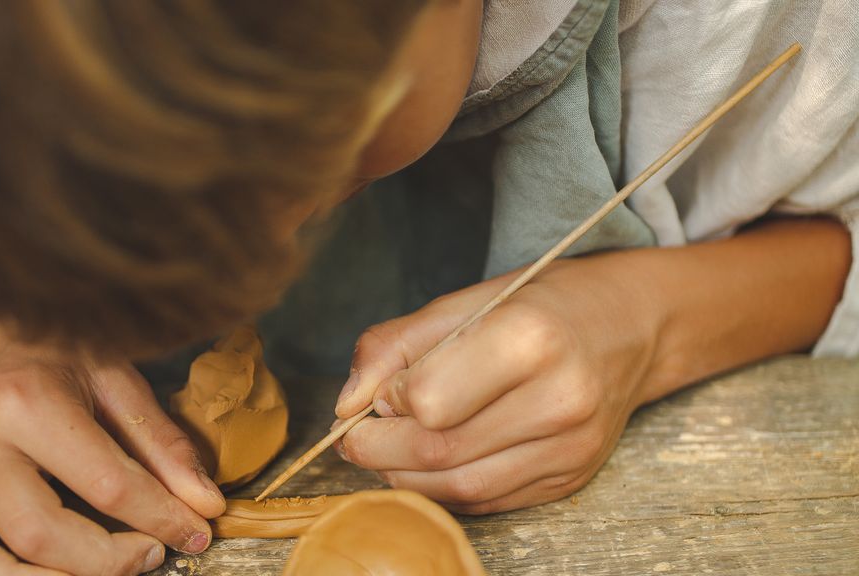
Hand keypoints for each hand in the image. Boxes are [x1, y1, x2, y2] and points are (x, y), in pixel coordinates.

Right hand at [0, 317, 225, 575]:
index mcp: (26, 402)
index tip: (195, 534)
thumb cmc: (58, 351)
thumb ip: (163, 444)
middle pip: (36, 534)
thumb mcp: (118, 381)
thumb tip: (206, 504)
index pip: (106, 485)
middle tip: (148, 556)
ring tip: (89, 575)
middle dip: (105, 563)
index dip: (162, 518)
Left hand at [333, 255, 661, 513]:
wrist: (635, 325)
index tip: (383, 391)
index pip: (428, 400)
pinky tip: (434, 463)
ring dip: (405, 475)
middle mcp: (559, 398)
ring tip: (390, 448)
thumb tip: (345, 403)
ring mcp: (571, 446)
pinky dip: (445, 489)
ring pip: (459, 488)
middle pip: (438, 451)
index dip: (389, 401)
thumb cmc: (545, 302)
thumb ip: (396, 346)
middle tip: (356, 437)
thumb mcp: (467, 299)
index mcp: (530, 337)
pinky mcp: (571, 478)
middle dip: (378, 449)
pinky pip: (488, 501)